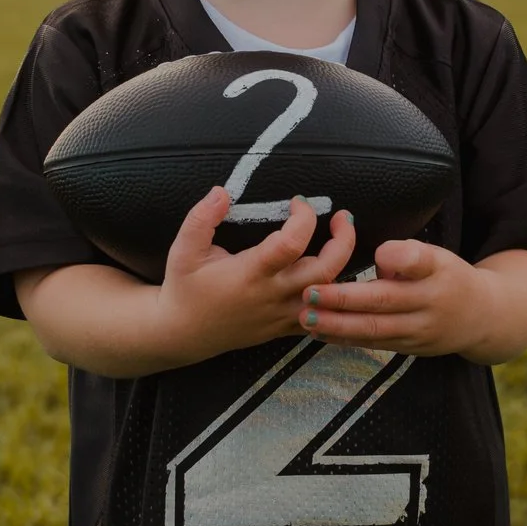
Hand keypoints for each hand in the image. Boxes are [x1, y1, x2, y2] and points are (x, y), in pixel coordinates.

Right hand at [155, 186, 355, 360]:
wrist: (182, 334)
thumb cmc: (185, 289)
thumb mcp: (183, 250)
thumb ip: (202, 218)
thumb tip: (221, 192)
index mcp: (250, 274)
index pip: (291, 243)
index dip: (304, 218)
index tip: (298, 202)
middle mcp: (272, 295)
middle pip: (325, 270)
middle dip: (344, 240)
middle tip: (342, 217)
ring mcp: (282, 315)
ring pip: (330, 295)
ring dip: (342, 266)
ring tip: (341, 240)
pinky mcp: (284, 327)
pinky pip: (321, 316)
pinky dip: (334, 296)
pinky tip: (334, 274)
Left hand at [296, 238, 494, 356]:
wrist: (480, 319)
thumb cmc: (449, 279)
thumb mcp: (439, 257)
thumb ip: (410, 255)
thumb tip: (380, 257)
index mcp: (435, 274)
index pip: (416, 262)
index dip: (395, 258)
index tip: (372, 253)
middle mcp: (427, 305)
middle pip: (383, 303)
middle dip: (343, 300)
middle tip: (310, 294)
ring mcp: (417, 332)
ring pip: (374, 330)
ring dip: (337, 326)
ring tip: (306, 318)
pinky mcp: (408, 349)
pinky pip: (373, 343)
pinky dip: (345, 339)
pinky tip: (320, 332)